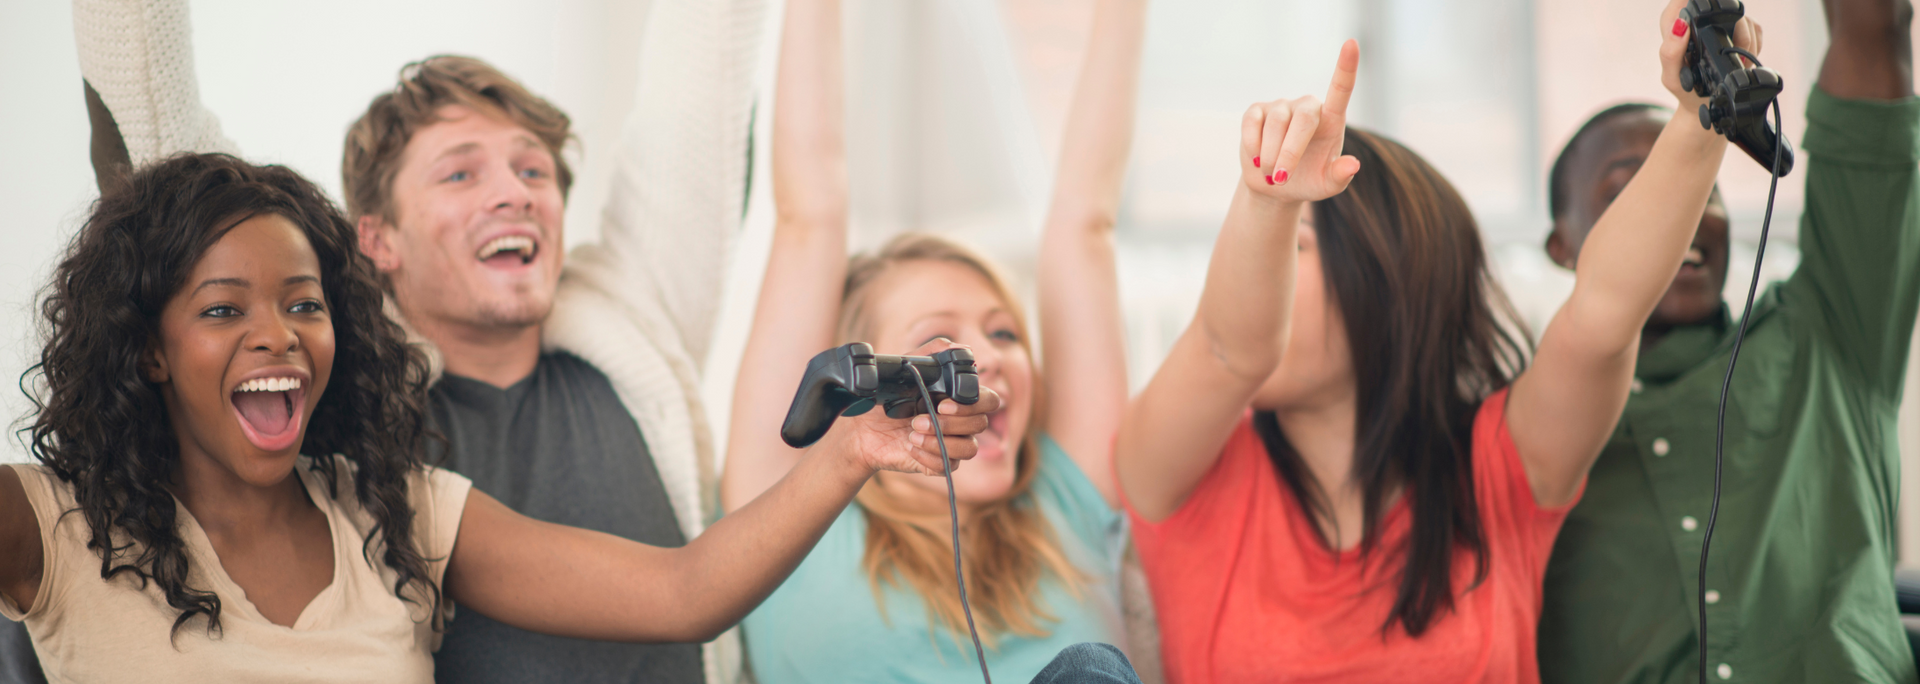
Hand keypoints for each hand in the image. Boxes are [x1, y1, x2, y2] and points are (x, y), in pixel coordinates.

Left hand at [812, 338, 1004, 477]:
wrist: (861, 429)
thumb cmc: (884, 399)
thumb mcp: (903, 370)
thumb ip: (930, 353)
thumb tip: (958, 347)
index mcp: (956, 397)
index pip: (988, 401)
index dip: (974, 404)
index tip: (944, 404)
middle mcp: (959, 421)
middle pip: (980, 424)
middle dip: (951, 423)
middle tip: (919, 420)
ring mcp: (951, 442)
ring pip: (970, 448)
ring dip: (941, 441)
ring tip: (912, 433)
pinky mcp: (939, 462)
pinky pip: (949, 466)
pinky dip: (930, 456)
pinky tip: (910, 447)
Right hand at [1243, 39, 1362, 204]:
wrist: (1275, 187)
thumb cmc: (1307, 181)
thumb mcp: (1326, 185)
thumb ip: (1340, 176)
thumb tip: (1353, 164)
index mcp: (1331, 120)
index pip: (1340, 90)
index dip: (1346, 67)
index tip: (1351, 44)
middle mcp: (1307, 107)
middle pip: (1304, 118)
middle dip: (1290, 151)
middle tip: (1281, 178)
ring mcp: (1281, 107)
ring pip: (1275, 124)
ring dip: (1270, 155)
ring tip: (1272, 176)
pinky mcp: (1256, 111)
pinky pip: (1252, 124)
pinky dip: (1253, 146)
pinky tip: (1256, 161)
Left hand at [1660, 0, 1764, 109]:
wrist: (1706, 107)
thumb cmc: (1685, 91)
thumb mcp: (1673, 76)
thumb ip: (1670, 52)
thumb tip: (1680, 26)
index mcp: (1673, 23)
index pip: (1684, 0)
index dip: (1700, 5)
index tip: (1712, 25)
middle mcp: (1697, 19)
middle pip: (1723, 6)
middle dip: (1735, 29)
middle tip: (1734, 51)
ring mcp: (1720, 24)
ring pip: (1743, 18)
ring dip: (1746, 41)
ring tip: (1738, 61)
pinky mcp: (1740, 31)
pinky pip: (1755, 29)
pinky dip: (1754, 46)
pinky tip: (1744, 59)